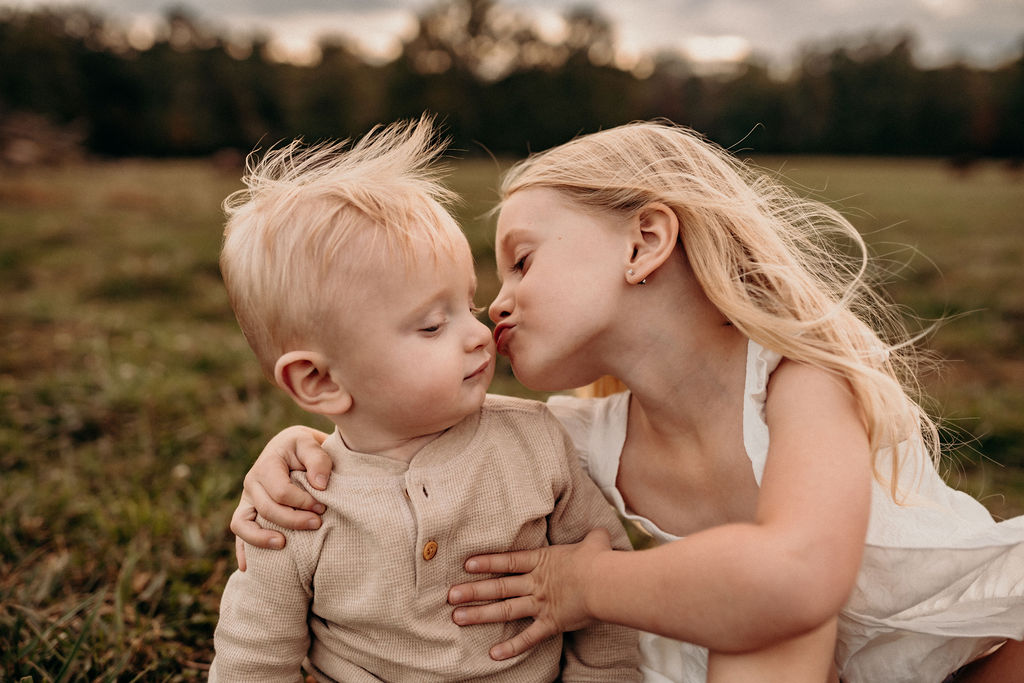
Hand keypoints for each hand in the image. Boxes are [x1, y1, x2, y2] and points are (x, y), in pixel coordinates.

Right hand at [230, 426, 331, 568]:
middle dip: (293, 520)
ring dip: (261, 539)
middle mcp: (252, 483)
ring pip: (242, 524)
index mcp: (266, 465)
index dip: (303, 503)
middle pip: (266, 510)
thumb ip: (318, 459)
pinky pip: (239, 533)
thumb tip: (319, 485)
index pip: (281, 491)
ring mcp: (247, 499)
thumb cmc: (304, 447)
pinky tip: (248, 568)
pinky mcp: (247, 512)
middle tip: (317, 524)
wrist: (292, 448)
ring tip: (283, 545)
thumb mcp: (311, 444)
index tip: (322, 507)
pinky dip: (242, 550)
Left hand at [447, 528, 611, 659]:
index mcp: (543, 561)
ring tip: (457, 617)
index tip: (466, 564)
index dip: (487, 562)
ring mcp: (541, 604)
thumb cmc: (601, 561)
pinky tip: (493, 654)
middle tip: (450, 595)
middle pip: (498, 586)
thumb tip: (602, 532)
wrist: (606, 583)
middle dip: (472, 591)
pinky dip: (511, 648)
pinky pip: (528, 638)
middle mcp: (536, 583)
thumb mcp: (596, 542)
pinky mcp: (551, 624)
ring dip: (479, 614)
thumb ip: (594, 538)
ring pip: (504, 610)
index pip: (508, 561)